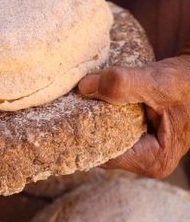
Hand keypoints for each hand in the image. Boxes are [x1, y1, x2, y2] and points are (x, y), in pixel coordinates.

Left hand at [78, 56, 189, 177]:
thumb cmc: (188, 82)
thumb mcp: (158, 82)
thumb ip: (122, 84)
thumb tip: (84, 87)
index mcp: (154, 159)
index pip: (105, 155)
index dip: (84, 136)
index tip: (66, 116)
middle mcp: (146, 156)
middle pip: (102, 144)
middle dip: (84, 125)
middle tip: (65, 105)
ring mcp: (141, 142)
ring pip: (104, 131)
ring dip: (91, 114)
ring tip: (72, 99)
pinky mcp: (136, 126)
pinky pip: (110, 120)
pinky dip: (100, 107)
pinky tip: (87, 94)